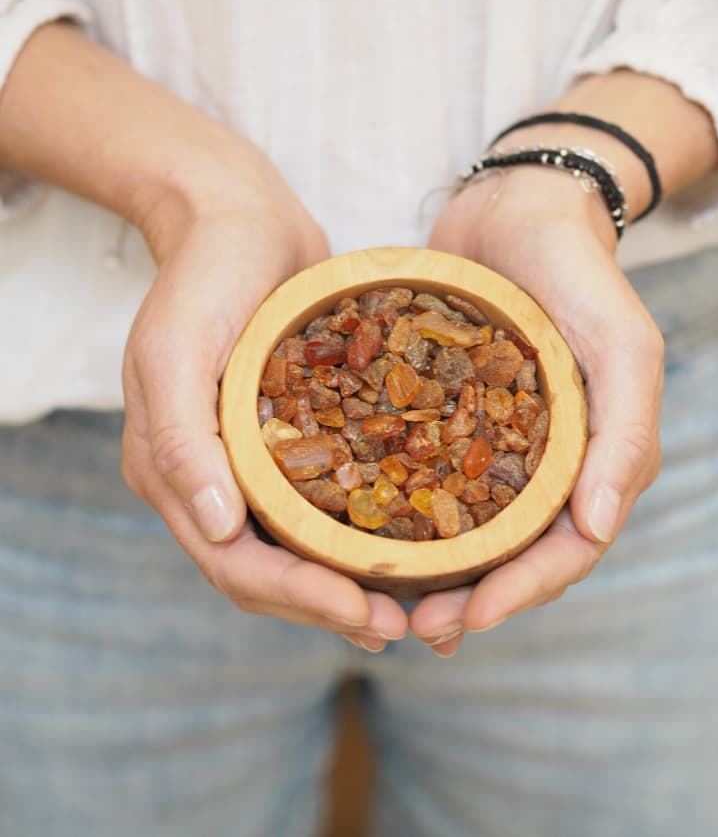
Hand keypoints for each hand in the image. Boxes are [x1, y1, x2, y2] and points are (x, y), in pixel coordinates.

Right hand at [120, 163, 407, 650]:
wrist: (238, 216)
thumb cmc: (204, 273)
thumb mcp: (175, 345)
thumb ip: (178, 437)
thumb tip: (215, 527)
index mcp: (174, 469)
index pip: (234, 562)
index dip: (299, 599)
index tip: (367, 614)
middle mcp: (209, 478)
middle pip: (268, 572)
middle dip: (332, 607)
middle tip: (405, 627)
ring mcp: (249, 459)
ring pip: (299, 546)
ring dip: (350, 580)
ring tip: (415, 604)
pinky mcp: (291, 435)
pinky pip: (323, 497)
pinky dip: (360, 528)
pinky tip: (411, 537)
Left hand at [410, 163, 663, 656]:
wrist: (515, 205)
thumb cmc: (576, 269)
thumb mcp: (620, 341)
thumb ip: (625, 431)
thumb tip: (597, 526)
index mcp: (596, 455)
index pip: (567, 547)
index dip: (523, 591)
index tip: (469, 618)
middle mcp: (547, 458)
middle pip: (515, 551)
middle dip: (473, 597)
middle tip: (416, 628)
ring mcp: (498, 438)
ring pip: (472, 526)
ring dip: (438, 572)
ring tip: (388, 602)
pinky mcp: (451, 413)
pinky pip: (430, 473)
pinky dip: (406, 511)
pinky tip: (364, 530)